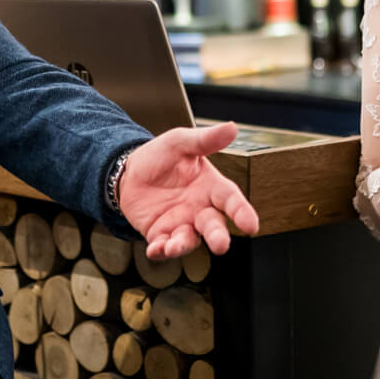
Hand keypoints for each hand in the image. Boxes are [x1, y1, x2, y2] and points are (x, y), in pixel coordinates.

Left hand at [118, 121, 260, 258]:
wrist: (128, 172)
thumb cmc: (161, 156)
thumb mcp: (180, 142)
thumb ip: (205, 140)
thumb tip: (232, 127)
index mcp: (211, 187)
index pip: (231, 200)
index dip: (242, 213)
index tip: (251, 227)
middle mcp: (200, 209)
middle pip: (213, 226)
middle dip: (218, 236)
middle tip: (221, 245)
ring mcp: (181, 224)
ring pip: (189, 240)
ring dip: (184, 245)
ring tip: (174, 247)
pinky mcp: (160, 234)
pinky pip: (163, 246)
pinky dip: (160, 250)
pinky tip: (155, 250)